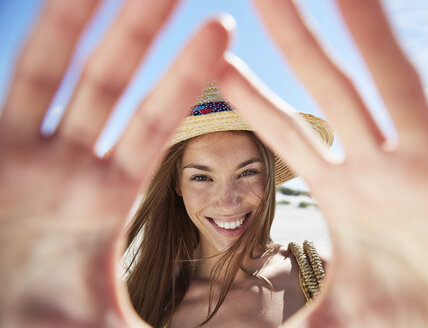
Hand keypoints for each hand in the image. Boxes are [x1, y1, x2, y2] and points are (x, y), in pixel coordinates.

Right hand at [0, 0, 231, 325]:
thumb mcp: (105, 324)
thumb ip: (152, 321)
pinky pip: (6, 91)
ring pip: (50, 70)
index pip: (154, 120)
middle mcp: (67, 164)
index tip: (221, 26)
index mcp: (106, 195)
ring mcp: (21, 153)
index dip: (183, 74)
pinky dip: (19, 48)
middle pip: (109, 80)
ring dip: (74, 18)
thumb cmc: (39, 325)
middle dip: (139, 28)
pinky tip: (42, 1)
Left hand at [215, 0, 427, 325]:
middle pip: (333, 92)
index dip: (253, 100)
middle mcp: (387, 170)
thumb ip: (298, 318)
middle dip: (300, 41)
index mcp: (347, 195)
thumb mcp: (344, 319)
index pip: (289, 136)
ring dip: (377, 36)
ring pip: (403, 88)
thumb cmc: (414, 322)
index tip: (217, 62)